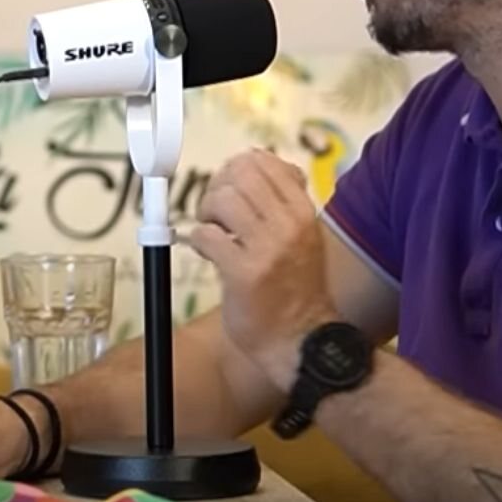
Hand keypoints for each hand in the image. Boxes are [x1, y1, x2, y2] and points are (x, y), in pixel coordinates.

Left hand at [187, 149, 340, 390]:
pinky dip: (199, 242)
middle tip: (215, 214)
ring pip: (222, 198)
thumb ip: (279, 201)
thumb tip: (250, 162)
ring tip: (213, 234)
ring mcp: (268, 248)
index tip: (229, 191)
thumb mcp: (300, 236)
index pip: (262, 161)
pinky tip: (210, 255)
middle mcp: (289, 224)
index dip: (234, 170)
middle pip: (239, 173)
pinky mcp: (244, 273)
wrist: (300, 340)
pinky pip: (206, 235)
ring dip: (206, 214)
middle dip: (216, 188)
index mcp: (302, 211)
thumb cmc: (294, 288)